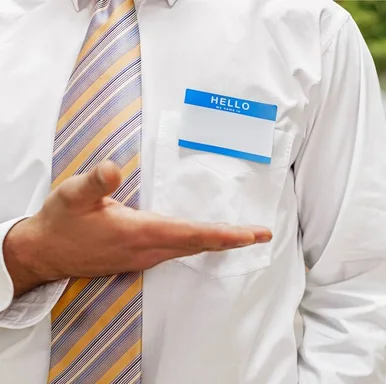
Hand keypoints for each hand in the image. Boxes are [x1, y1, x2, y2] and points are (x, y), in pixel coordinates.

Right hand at [3, 161, 271, 296]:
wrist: (45, 253)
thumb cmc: (61, 222)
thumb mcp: (71, 196)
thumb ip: (94, 183)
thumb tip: (113, 169)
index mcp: (140, 233)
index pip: (193, 234)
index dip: (226, 235)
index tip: (253, 234)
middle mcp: (149, 249)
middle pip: (201, 244)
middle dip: (234, 239)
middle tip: (263, 233)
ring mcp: (146, 256)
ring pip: (192, 249)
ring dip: (221, 241)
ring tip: (247, 235)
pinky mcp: (142, 256)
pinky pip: (181, 250)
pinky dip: (202, 243)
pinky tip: (212, 238)